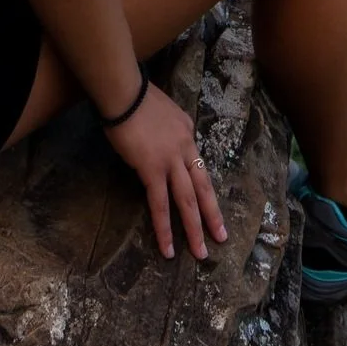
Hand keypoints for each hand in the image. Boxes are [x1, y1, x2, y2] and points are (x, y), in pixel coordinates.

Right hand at [102, 79, 227, 262]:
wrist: (124, 92)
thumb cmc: (135, 97)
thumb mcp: (161, 110)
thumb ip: (166, 128)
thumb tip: (161, 141)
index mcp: (187, 130)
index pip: (196, 164)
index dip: (199, 185)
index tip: (203, 201)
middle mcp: (186, 147)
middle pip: (203, 187)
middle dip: (212, 215)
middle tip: (221, 237)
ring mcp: (171, 160)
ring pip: (188, 200)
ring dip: (195, 229)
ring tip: (202, 253)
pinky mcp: (152, 169)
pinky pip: (160, 204)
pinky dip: (164, 228)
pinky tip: (168, 248)